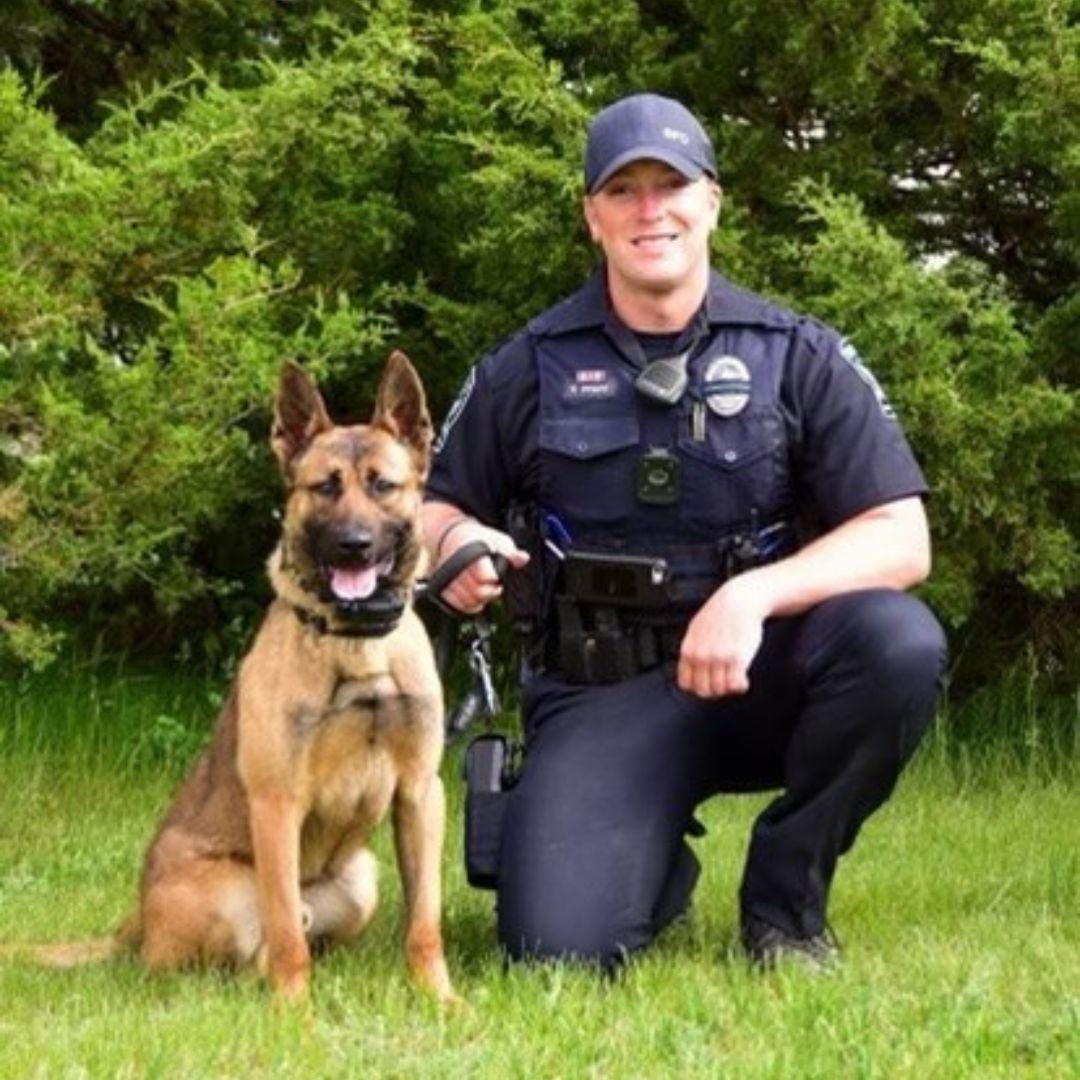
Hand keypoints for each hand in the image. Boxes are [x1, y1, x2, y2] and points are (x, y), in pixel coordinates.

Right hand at [436, 521, 528, 614]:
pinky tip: (475, 596)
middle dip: (490, 591)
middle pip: (478, 592)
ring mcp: (447, 579)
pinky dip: (469, 605)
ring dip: (481, 599)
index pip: (485, 576)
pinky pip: (459, 606)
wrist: (453, 538)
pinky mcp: (442, 589)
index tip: (497, 574)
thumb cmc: (477, 539)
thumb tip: (523, 558)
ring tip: (484, 588)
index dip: (495, 578)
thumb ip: (511, 552)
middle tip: (494, 585)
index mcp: (470, 554)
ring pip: (469, 602)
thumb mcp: (498, 539)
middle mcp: (455, 568)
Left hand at [676, 575, 769, 697]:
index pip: (686, 683)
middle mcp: (701, 656)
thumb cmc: (721, 612)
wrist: (740, 600)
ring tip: (734, 678)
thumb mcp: (696, 629)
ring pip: (720, 689)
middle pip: (704, 690)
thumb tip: (690, 666)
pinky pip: (736, 685)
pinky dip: (740, 686)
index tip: (707, 683)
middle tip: (723, 682)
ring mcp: (719, 658)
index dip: (697, 686)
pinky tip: (743, 679)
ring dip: (728, 688)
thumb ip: (692, 649)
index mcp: (689, 650)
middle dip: (714, 691)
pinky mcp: (737, 658)